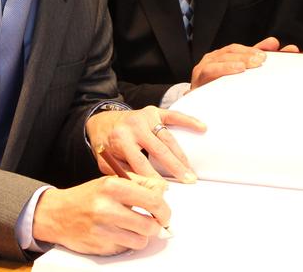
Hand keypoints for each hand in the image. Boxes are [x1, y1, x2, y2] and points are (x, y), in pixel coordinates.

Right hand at [32, 173, 169, 254]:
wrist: (57, 214)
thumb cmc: (86, 196)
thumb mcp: (110, 181)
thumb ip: (139, 184)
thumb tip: (162, 191)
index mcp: (112, 186)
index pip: (152, 200)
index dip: (164, 208)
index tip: (164, 212)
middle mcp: (107, 208)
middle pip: (150, 224)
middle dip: (156, 224)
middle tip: (153, 221)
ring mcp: (103, 230)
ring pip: (141, 240)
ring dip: (141, 235)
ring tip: (133, 226)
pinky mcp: (101, 246)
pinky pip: (126, 248)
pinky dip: (126, 242)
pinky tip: (117, 233)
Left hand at [86, 105, 204, 182]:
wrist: (100, 121)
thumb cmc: (105, 145)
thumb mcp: (107, 163)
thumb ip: (123, 174)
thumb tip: (146, 189)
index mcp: (121, 139)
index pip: (141, 162)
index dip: (154, 178)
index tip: (165, 190)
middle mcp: (134, 126)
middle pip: (159, 150)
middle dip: (175, 167)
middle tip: (189, 180)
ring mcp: (145, 117)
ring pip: (168, 138)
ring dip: (182, 155)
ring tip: (191, 171)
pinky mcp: (153, 112)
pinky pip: (174, 116)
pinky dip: (188, 121)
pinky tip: (201, 127)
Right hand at [190, 36, 296, 89]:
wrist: (198, 111)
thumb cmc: (221, 93)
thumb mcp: (241, 80)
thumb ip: (258, 65)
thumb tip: (278, 46)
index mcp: (227, 57)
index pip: (244, 48)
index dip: (259, 47)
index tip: (275, 46)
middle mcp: (215, 58)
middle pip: (233, 50)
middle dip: (249, 53)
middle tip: (264, 59)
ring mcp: (206, 66)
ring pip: (222, 57)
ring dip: (238, 59)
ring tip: (252, 63)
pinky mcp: (198, 77)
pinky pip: (210, 70)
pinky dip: (224, 68)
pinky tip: (237, 69)